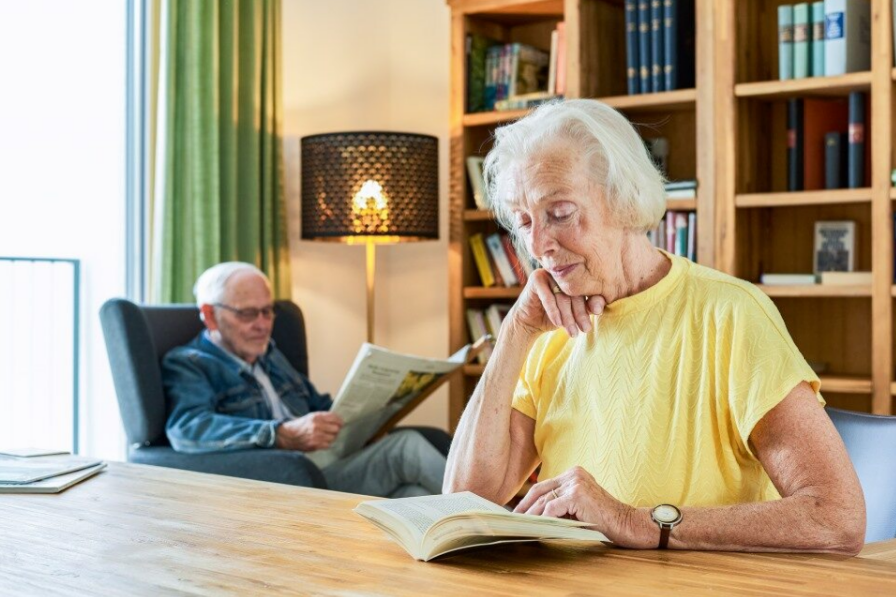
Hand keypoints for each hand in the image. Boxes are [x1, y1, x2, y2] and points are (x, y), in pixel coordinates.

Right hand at [275, 412, 342, 451]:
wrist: (287, 436)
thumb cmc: (300, 426)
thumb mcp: (311, 416)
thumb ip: (323, 417)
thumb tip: (338, 420)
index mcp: (316, 416)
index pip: (335, 418)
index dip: (339, 421)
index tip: (340, 423)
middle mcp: (317, 425)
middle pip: (336, 428)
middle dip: (336, 430)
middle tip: (332, 431)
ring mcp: (316, 435)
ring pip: (333, 437)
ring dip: (331, 438)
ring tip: (325, 437)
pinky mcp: (315, 444)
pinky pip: (328, 445)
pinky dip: (326, 444)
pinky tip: (322, 442)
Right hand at [509, 269, 605, 338]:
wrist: (529, 322)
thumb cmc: (554, 317)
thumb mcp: (573, 314)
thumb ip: (586, 308)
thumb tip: (598, 309)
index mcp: (575, 276)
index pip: (587, 289)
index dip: (593, 303)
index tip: (596, 316)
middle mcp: (563, 272)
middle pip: (576, 294)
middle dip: (580, 314)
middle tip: (585, 329)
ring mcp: (549, 273)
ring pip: (563, 297)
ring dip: (568, 317)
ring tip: (573, 333)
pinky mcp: (536, 278)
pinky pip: (548, 297)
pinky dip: (554, 312)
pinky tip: (558, 324)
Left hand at [513, 466, 651, 547]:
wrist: (626, 523)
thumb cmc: (603, 518)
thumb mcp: (578, 506)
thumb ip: (561, 504)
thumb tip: (535, 514)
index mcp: (574, 473)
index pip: (544, 486)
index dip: (529, 499)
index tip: (518, 511)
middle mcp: (573, 474)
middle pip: (540, 490)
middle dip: (525, 506)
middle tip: (514, 519)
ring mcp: (575, 482)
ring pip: (544, 500)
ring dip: (531, 515)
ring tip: (522, 525)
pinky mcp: (577, 494)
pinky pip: (552, 508)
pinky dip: (543, 519)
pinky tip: (538, 527)